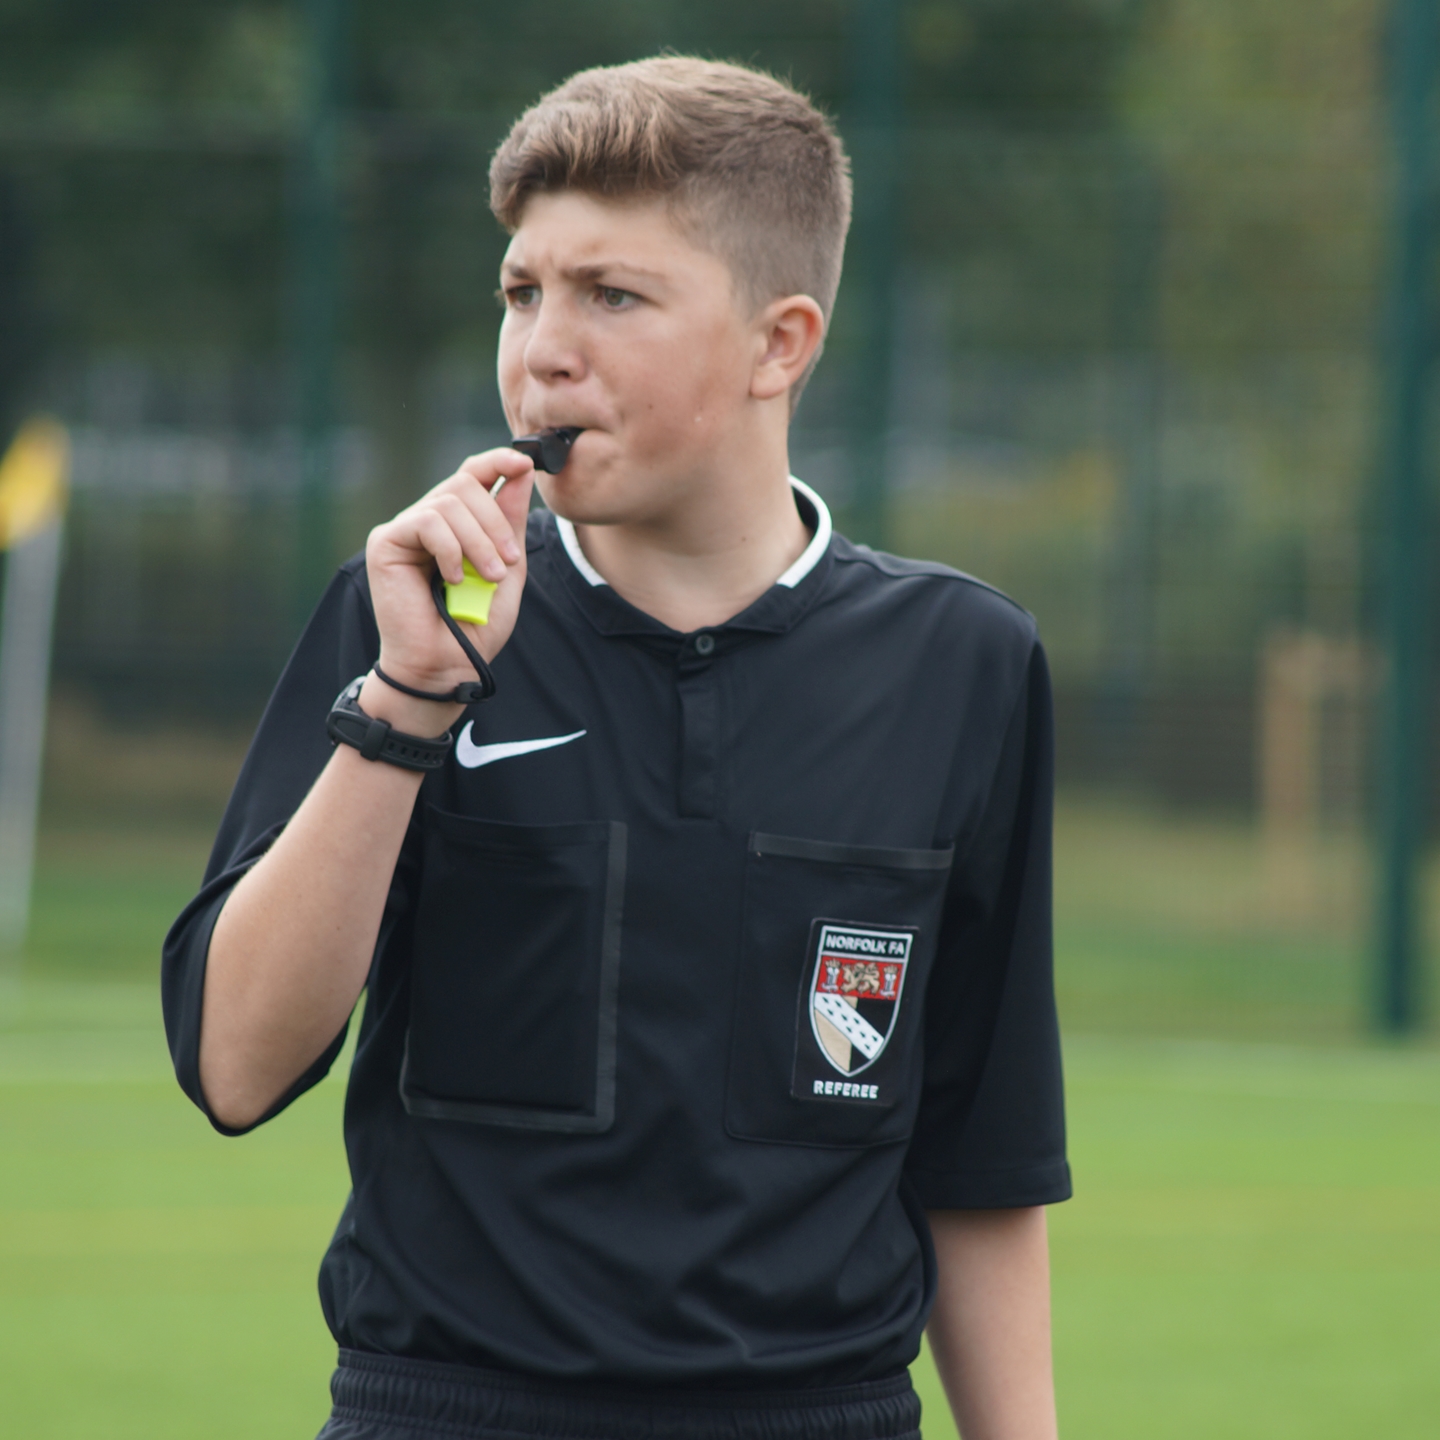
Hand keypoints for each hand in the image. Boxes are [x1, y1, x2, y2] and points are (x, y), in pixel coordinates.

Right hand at [361, 449, 535, 731]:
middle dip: (495, 522)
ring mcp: (405, 530)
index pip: (472, 475)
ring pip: (448, 503)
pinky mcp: (385, 542)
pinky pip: (426, 521)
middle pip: (464, 484)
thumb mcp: (508, 567)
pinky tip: (452, 578)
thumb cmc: (475, 625)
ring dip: (478, 542)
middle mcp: (428, 521)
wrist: (447, 664)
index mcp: (457, 524)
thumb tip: (521, 469)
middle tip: (507, 564)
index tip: (525, 462)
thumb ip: (510, 521)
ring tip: (488, 577)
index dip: (497, 462)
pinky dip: (449, 549)